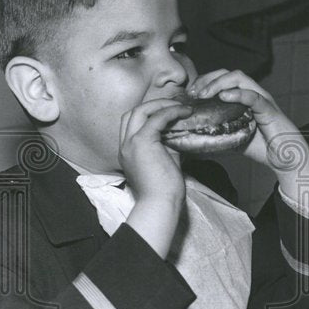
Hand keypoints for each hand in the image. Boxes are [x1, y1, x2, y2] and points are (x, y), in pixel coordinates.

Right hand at [120, 98, 191, 256]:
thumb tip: (180, 131)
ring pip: (140, 111)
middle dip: (154, 105)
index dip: (150, 114)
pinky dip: (170, 112)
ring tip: (180, 107)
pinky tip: (183, 112)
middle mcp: (124, 145)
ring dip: (161, 105)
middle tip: (175, 106)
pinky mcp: (142, 142)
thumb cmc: (165, 189)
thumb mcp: (165, 161)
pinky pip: (156, 118)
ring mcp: (130, 143)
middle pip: (132, 113)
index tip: (170, 113)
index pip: (132, 123)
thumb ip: (168, 145)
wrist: (161, 203)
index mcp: (127, 151)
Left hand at [190, 70, 308, 198]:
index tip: (188, 94)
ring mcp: (262, 99)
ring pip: (239, 78)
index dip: (203, 82)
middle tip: (192, 93)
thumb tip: (189, 140)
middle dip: (207, 79)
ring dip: (218, 83)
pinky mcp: (269, 110)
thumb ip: (215, 134)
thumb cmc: (262, 148)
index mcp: (243, 98)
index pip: (221, 79)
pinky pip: (254, 96)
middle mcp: (252, 94)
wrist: (286, 160)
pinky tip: (224, 97)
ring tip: (204, 94)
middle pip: (227, 73)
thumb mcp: (232, 139)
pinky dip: (238, 94)